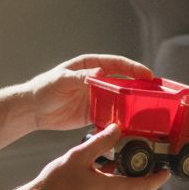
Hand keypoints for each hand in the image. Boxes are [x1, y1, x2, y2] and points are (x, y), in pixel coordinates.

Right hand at [19, 124, 167, 189]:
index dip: (158, 179)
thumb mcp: (78, 156)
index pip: (145, 186)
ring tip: (128, 170)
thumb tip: (116, 128)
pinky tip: (108, 179)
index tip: (166, 171)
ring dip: (132, 188)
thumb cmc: (55, 183)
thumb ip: (100, 142)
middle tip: (151, 168)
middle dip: (148, 183)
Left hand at [24, 54, 152, 130]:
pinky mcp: (93, 113)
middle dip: (139, 86)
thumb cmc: (45, 88)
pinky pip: (111, 115)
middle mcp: (97, 80)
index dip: (134, 69)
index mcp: (91, 66)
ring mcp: (96, 97)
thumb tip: (101, 72)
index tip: (148, 75)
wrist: (33, 109)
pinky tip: (130, 125)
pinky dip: (120, 119)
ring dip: (132, 104)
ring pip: (119, 99)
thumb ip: (81, 76)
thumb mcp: (62, 79)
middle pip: (123, 81)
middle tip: (155, 93)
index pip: (117, 65)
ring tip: (148, 110)